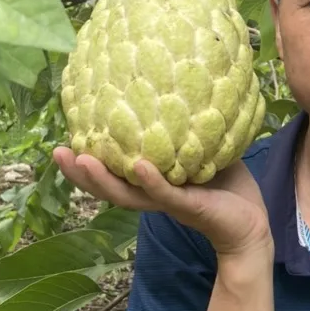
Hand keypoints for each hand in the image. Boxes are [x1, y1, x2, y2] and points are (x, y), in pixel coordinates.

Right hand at [53, 148, 271, 261]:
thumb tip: (179, 87)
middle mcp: (152, 195)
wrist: (251, 223)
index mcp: (150, 183)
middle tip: (57, 153)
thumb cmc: (227, 186)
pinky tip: (139, 167)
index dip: (85, 162)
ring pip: (127, 195)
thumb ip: (187, 128)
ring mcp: (167, 202)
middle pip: (108, 187)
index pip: (111, 172)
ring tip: (83, 160)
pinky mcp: (188, 206)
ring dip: (103, 179)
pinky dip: (151, 181)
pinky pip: (165, 194)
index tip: (62, 141)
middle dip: (79, 173)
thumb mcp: (202, 151)